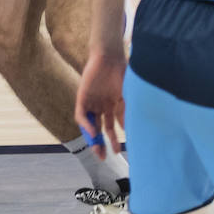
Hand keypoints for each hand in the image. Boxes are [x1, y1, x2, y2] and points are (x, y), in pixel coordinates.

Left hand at [75, 44, 126, 160]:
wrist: (110, 56)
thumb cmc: (122, 73)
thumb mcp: (128, 96)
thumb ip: (128, 113)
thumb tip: (132, 132)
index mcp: (114, 105)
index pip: (114, 127)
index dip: (116, 139)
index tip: (120, 151)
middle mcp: (102, 105)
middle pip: (101, 129)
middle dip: (103, 144)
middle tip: (105, 158)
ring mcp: (92, 102)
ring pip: (90, 125)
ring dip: (93, 138)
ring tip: (99, 151)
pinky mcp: (82, 96)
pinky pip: (81, 114)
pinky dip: (86, 125)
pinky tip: (93, 132)